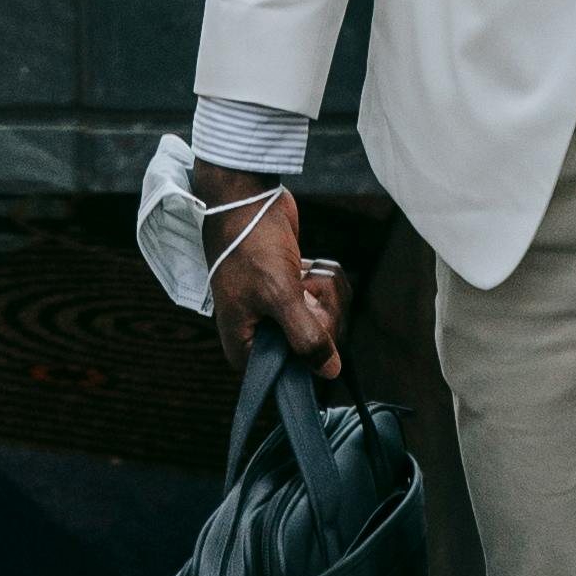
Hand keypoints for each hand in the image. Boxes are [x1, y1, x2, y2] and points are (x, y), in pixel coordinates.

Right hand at [198, 164, 345, 387]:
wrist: (245, 197)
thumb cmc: (251, 245)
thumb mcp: (279, 295)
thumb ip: (305, 338)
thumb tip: (330, 373)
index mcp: (246, 348)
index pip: (289, 378)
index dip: (310, 356)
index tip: (311, 323)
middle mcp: (262, 336)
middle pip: (315, 351)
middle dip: (322, 314)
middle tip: (303, 289)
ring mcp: (281, 314)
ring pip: (327, 324)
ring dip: (325, 292)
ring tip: (303, 272)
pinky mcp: (296, 293)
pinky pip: (326, 301)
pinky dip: (324, 280)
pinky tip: (307, 266)